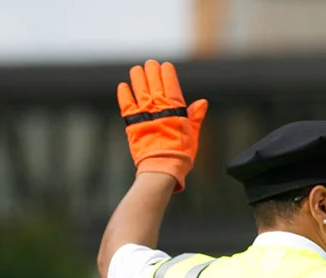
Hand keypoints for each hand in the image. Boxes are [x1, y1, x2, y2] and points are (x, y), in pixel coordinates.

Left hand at [117, 60, 207, 192]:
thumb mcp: (193, 133)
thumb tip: (202, 102)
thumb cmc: (180, 153)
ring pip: (139, 88)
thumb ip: (195, 116)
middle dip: (152, 70)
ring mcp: (144, 113)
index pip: (170, 83)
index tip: (164, 65)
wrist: (162, 166)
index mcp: (175, 107)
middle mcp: (159, 106)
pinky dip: (124, 94)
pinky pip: (126, 104)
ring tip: (136, 70)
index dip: (167, 72)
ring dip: (137, 77)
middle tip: (149, 64)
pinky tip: (123, 86)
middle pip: (154, 82)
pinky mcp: (132, 122)